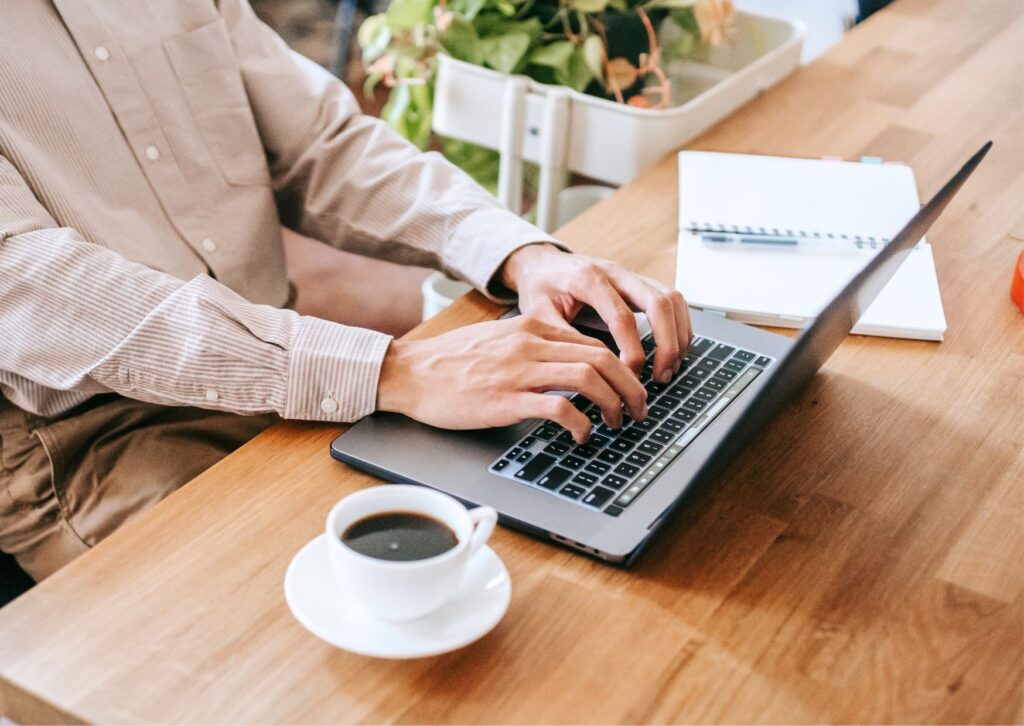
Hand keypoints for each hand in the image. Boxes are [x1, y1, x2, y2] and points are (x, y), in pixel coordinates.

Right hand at [376, 316, 647, 442]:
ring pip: (589, 378)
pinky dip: (581, 424)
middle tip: (640, 409)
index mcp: (531, 328)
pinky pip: (559, 408)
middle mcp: (530, 344)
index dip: (622, 367)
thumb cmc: (450, 362)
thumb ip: (533, 346)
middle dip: (631, 386)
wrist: (409, 373)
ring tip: (619, 423)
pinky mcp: (506, 400)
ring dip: (614, 403)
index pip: (594, 342)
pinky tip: (583, 436)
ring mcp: (519, 371)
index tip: (631, 387)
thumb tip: (569, 363)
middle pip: (602, 357)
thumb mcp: (498, 340)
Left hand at [500, 244, 691, 382]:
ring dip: (678, 334)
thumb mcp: (538, 315)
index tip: (630, 377)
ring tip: (670, 367)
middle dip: (667, 343)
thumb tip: (591, 372)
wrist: (541, 264)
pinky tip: (672, 350)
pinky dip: (678, 325)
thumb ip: (563, 339)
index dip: (632, 350)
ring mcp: (631, 275)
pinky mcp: (639, 283)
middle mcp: (615, 272)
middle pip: (659, 302)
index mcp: (588, 279)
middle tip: (662, 376)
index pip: (622, 317)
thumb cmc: (539, 288)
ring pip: (672, 298)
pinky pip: (671, 300)